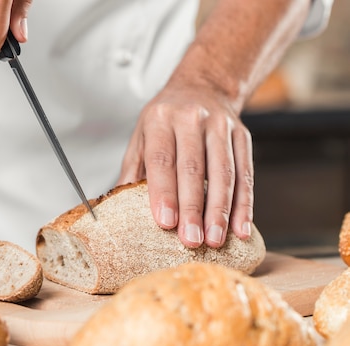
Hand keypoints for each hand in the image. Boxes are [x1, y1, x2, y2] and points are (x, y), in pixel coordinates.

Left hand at [117, 81, 253, 248]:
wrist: (203, 86)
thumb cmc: (165, 120)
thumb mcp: (141, 135)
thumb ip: (133, 170)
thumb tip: (117, 209)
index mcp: (160, 119)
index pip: (162, 160)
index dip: (164, 193)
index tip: (166, 223)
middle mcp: (192, 119)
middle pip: (193, 169)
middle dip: (192, 208)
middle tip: (191, 240)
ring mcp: (221, 126)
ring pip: (223, 173)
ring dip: (221, 211)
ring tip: (215, 240)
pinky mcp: (243, 136)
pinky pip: (245, 174)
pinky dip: (244, 204)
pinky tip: (241, 228)